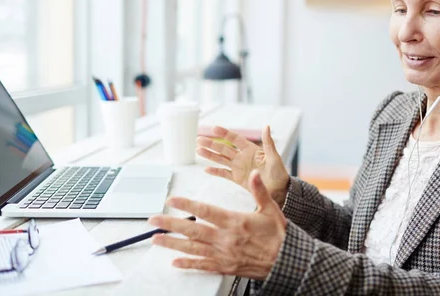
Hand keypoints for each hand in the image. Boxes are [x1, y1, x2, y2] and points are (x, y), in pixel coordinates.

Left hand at [148, 171, 286, 279]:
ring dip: (173, 244)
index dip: (187, 204)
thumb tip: (254, 173)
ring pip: (193, 249)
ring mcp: (224, 254)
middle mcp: (226, 239)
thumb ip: (259, 191)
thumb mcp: (270, 209)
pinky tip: (175, 262)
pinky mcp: (225, 267)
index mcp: (235, 222)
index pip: (206, 211)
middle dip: (170, 224)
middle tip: (153, 220)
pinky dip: (188, 264)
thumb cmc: (278, 235)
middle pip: (193, 230)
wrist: (286, 261)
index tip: (172, 200)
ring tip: (156, 240)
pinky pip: (203, 266)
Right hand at [197, 125, 289, 207]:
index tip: (213, 128)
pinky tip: (206, 169)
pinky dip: (215, 172)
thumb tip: (266, 125)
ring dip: (210, 155)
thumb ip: (268, 142)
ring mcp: (238, 167)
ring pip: (221, 159)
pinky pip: (224, 174)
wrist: (279, 190)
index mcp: (250, 149)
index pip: (235, 139)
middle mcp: (242, 157)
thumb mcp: (274, 157)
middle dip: (211, 144)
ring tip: (198, 150)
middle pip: (224, 148)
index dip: (224, 133)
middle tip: (198, 139)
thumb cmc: (279, 173)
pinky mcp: (237, 179)